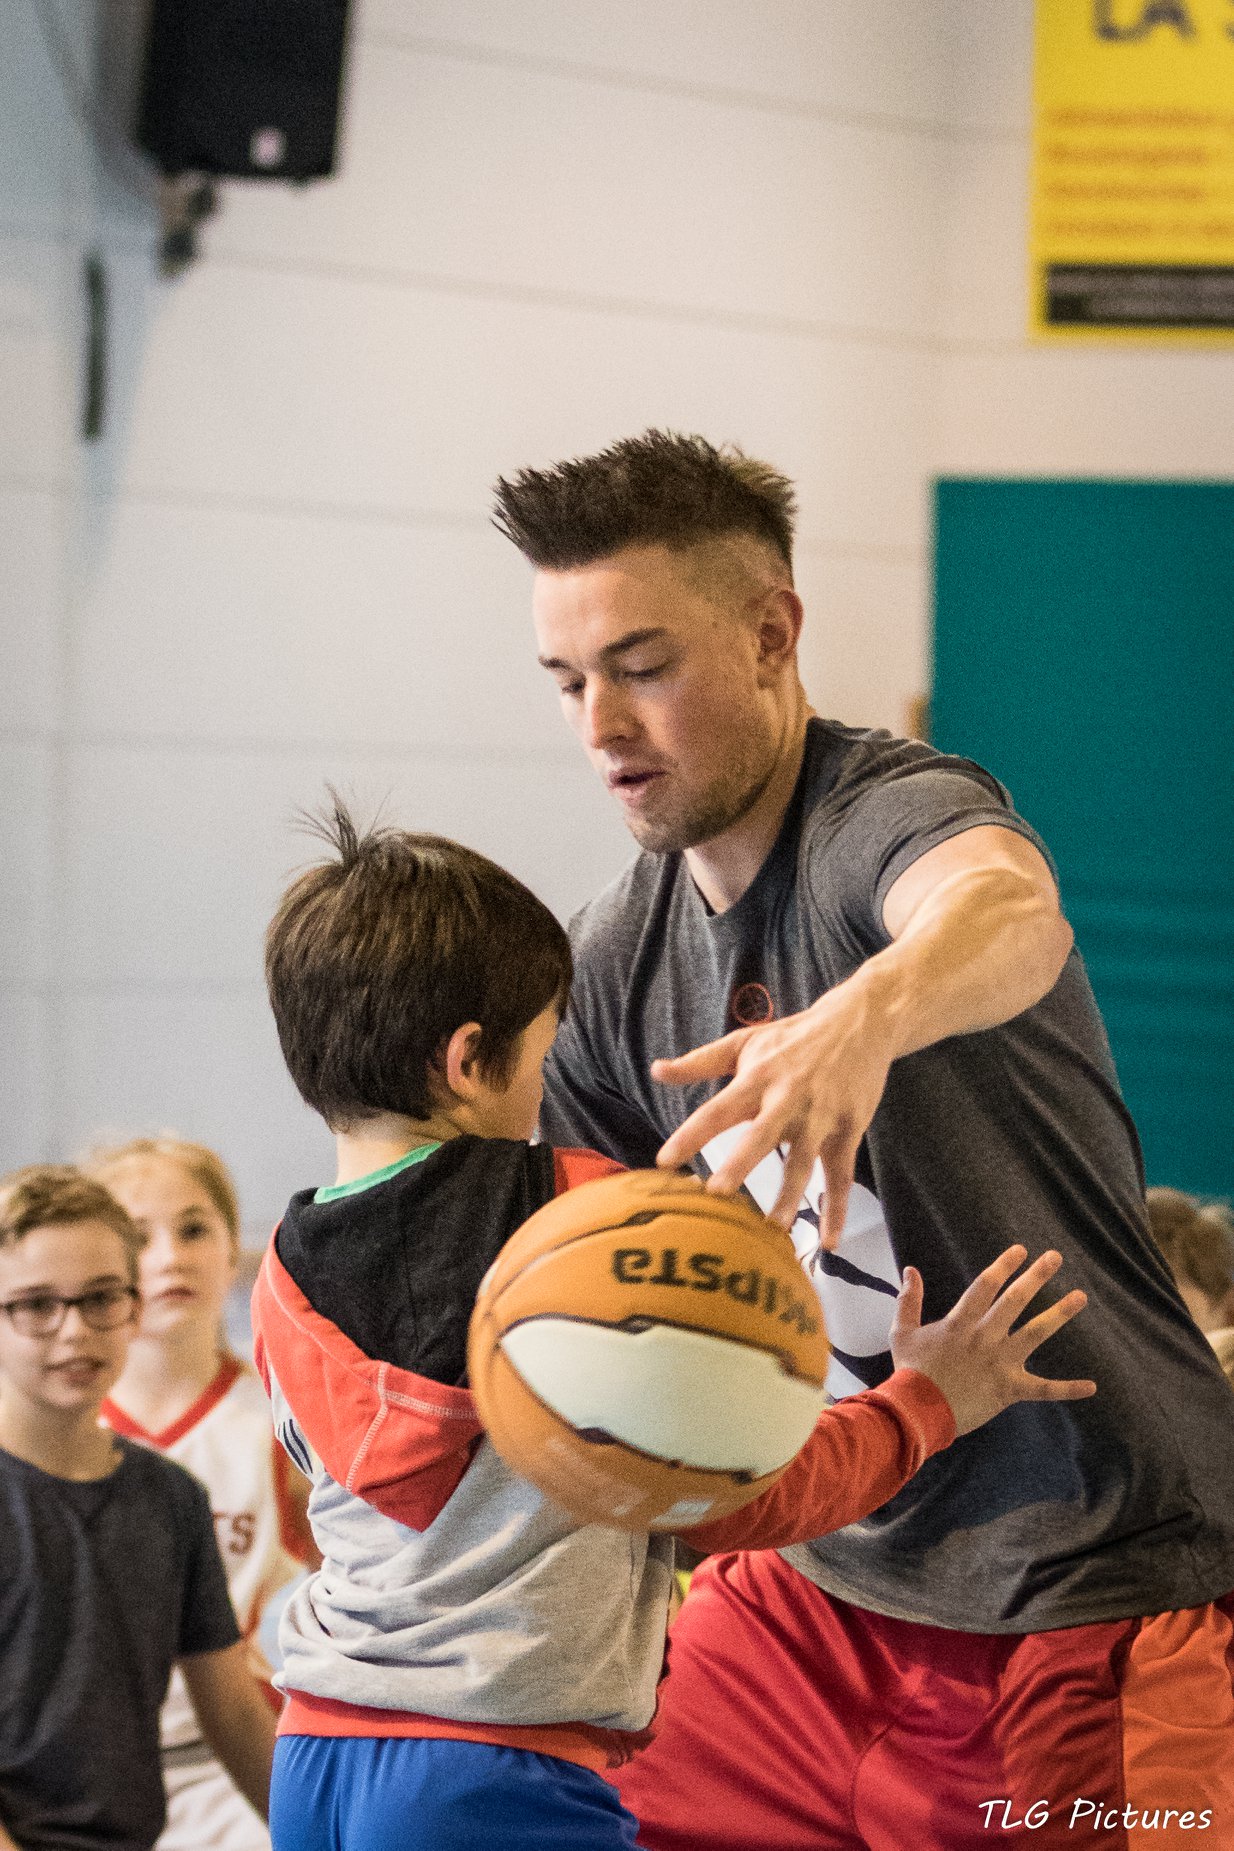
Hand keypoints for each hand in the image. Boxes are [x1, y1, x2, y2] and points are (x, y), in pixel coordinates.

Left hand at [652, 981, 894, 1240]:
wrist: (859, 1023)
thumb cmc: (793, 1037)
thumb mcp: (745, 1042)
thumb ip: (700, 1061)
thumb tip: (656, 1070)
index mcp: (757, 1078)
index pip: (717, 1109)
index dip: (691, 1134)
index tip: (665, 1160)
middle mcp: (788, 1099)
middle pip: (761, 1135)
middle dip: (740, 1163)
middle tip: (717, 1193)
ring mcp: (821, 1117)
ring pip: (804, 1162)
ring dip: (791, 1196)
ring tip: (774, 1228)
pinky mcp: (849, 1131)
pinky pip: (841, 1176)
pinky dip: (837, 1209)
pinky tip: (828, 1243)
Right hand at [889, 1245, 1095, 1434]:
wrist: (918, 1412)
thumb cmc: (910, 1372)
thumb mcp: (902, 1332)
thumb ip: (909, 1300)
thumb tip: (910, 1271)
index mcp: (960, 1322)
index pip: (986, 1286)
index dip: (1004, 1266)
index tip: (1020, 1250)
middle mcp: (985, 1337)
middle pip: (1015, 1301)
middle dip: (1036, 1277)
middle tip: (1055, 1257)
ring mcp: (1000, 1363)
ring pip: (1036, 1334)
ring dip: (1060, 1314)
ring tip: (1080, 1296)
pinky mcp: (1010, 1389)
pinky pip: (1044, 1390)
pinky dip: (1068, 1389)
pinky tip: (1091, 1386)